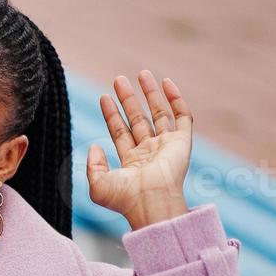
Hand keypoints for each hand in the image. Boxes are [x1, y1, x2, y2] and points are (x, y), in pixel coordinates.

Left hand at [87, 69, 191, 228]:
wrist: (150, 201)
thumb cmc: (124, 199)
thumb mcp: (97, 185)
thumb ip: (92, 165)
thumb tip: (93, 146)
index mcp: (132, 162)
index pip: (120, 132)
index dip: (111, 114)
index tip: (103, 97)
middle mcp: (150, 152)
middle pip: (138, 119)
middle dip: (128, 99)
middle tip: (118, 80)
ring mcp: (167, 146)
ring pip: (159, 113)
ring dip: (150, 93)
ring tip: (140, 73)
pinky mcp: (182, 142)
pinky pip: (182, 116)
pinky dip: (175, 99)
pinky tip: (166, 83)